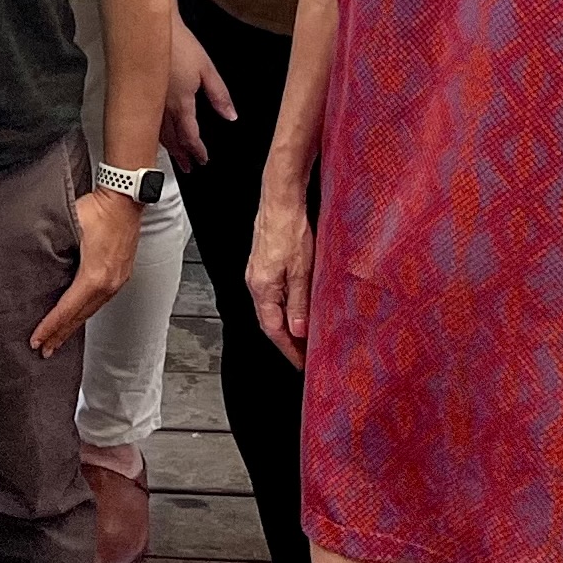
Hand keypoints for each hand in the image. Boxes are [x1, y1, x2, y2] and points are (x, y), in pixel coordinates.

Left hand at [30, 187, 139, 357]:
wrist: (125, 200)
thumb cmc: (99, 208)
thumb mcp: (67, 228)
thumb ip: (51, 247)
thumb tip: (32, 261)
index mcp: (94, 276)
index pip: (67, 309)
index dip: (50, 326)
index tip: (36, 340)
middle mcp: (109, 283)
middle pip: (80, 317)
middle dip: (60, 335)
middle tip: (44, 350)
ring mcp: (117, 281)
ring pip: (91, 311)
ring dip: (74, 326)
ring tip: (59, 339)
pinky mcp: (120, 275)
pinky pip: (100, 301)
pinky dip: (86, 312)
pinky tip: (78, 315)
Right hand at [161, 19, 235, 171]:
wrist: (152, 28)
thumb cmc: (178, 44)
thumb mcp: (207, 69)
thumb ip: (220, 95)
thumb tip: (231, 116)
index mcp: (182, 104)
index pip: (190, 136)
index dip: (198, 151)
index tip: (203, 159)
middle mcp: (163, 108)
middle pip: (173, 140)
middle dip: (182, 155)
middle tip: (189, 168)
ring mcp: (150, 102)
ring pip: (158, 133)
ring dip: (168, 148)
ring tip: (174, 157)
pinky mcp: (141, 93)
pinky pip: (147, 122)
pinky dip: (153, 134)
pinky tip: (154, 134)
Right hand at [247, 183, 313, 369]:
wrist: (281, 199)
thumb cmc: (290, 229)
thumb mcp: (302, 270)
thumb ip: (299, 302)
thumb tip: (298, 330)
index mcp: (262, 288)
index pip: (273, 329)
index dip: (288, 349)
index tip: (301, 363)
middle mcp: (256, 282)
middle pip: (269, 320)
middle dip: (287, 340)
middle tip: (306, 354)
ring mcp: (258, 272)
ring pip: (272, 306)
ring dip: (287, 323)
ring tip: (306, 334)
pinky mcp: (264, 262)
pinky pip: (273, 292)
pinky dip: (286, 306)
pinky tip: (299, 306)